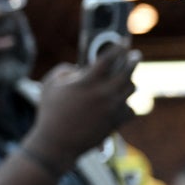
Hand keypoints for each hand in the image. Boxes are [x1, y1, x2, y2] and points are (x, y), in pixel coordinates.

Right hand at [28, 41, 139, 169]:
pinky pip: (131, 109)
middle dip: (132, 60)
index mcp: (88, 81)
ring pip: (131, 89)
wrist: (57, 143)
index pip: (108, 58)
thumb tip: (78, 68)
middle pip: (127, 72)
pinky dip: (127, 104)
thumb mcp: (49, 85)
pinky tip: (121, 103)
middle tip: (134, 55)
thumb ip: (64, 70)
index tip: (122, 42)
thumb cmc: (50, 112)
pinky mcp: (116, 122)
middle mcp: (104, 93)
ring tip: (126, 78)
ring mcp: (113, 108)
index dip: (117, 47)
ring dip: (129, 82)